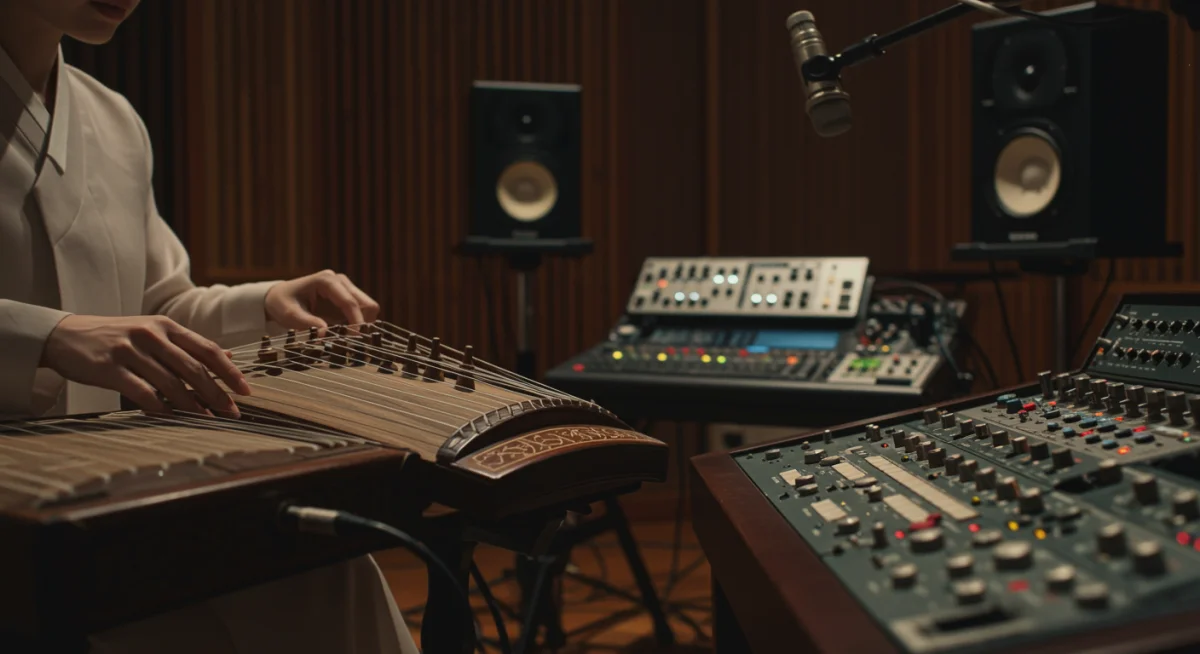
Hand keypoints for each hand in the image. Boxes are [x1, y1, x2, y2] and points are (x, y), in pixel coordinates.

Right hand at [41, 315, 251, 415]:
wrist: (65, 335)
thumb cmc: (116, 337)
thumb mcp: (152, 331)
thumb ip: (186, 345)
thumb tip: (227, 356)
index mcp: (166, 326)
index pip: (207, 349)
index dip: (229, 372)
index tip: (245, 391)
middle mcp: (152, 335)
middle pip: (194, 368)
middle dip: (217, 393)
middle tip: (232, 413)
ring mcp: (130, 351)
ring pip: (171, 383)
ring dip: (193, 405)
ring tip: (208, 420)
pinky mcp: (110, 368)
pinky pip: (142, 393)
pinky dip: (161, 408)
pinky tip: (173, 419)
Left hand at [264, 270, 380, 330]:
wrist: (279, 297)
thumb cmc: (282, 303)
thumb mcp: (289, 314)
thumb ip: (307, 323)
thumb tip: (325, 334)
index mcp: (326, 281)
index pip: (350, 302)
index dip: (356, 322)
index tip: (354, 339)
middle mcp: (340, 281)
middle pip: (367, 303)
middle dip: (363, 324)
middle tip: (353, 342)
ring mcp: (346, 288)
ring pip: (368, 308)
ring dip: (362, 325)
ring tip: (347, 339)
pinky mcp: (347, 297)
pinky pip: (362, 313)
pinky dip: (358, 325)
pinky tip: (345, 334)